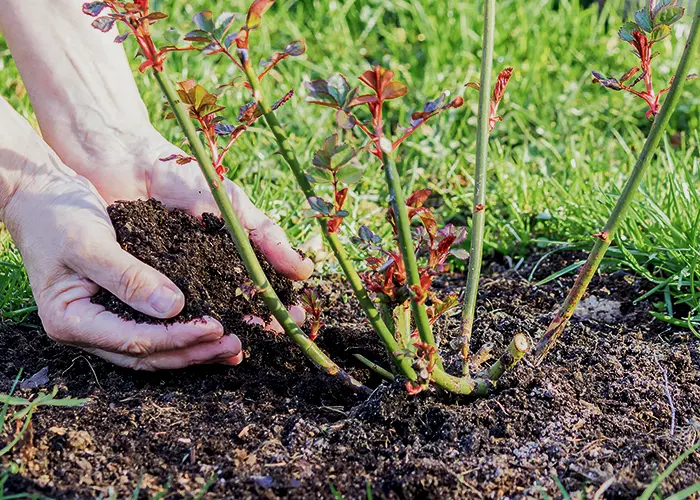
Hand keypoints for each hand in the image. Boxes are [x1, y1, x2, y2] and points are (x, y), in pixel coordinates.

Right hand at [2, 150, 242, 369]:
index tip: (216, 327)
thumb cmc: (56, 216)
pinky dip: (183, 329)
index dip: (178, 337)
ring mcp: (102, 322)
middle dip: (193, 352)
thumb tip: (174, 307)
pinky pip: (154, 326)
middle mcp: (88, 330)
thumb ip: (129, 277)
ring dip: (193, 348)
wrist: (39, 196)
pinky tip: (212, 329)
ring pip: (153, 347)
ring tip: (232, 347)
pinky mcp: (118, 307)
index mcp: (71, 321)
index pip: (134, 341)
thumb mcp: (90, 244)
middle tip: (235, 346)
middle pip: (148, 354)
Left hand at [58, 129, 312, 332]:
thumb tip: (305, 271)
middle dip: (255, 325)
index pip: (258, 289)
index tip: (295, 320)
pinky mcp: (136, 287)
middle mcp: (201, 275)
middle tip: (273, 337)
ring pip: (197, 316)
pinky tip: (189, 341)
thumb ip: (266, 235)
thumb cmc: (182, 178)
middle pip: (232, 308)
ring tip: (238, 346)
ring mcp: (169, 283)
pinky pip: (156, 312)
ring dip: (219, 333)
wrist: (125, 160)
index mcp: (227, 258)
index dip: (276, 305)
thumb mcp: (232, 205)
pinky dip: (173, 326)